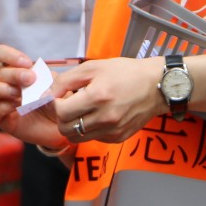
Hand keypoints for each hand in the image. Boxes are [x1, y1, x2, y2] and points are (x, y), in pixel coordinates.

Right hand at [0, 44, 68, 148]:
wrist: (64, 123)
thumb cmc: (58, 98)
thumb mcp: (56, 83)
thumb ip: (45, 75)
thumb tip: (34, 74)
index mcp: (14, 68)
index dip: (9, 55)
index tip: (27, 63)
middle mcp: (3, 83)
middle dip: (13, 74)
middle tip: (31, 79)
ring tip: (18, 93)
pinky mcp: (0, 120)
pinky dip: (2, 106)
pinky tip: (17, 107)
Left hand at [51, 57, 165, 144]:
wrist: (156, 86)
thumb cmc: (125, 72)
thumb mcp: (93, 67)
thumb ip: (67, 79)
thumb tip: (48, 92)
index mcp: (97, 97)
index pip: (61, 112)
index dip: (54, 104)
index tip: (57, 97)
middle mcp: (105, 118)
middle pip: (66, 129)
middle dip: (61, 117)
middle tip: (68, 104)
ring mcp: (112, 131)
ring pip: (78, 138)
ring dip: (74, 125)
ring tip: (82, 110)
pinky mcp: (118, 138)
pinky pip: (94, 138)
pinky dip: (89, 129)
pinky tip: (96, 115)